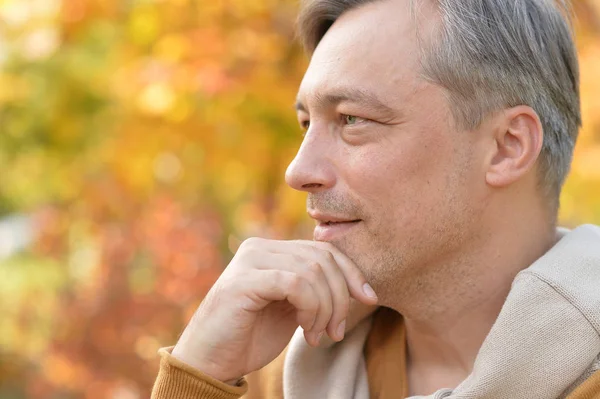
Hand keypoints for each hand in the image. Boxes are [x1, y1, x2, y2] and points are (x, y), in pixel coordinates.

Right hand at [170, 238, 377, 383]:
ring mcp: (249, 261)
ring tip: (317, 335)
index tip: (369, 299)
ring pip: (312, 271)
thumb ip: (314, 290)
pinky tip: (305, 330)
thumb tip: (359, 285)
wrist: (209, 362)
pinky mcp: (243, 280)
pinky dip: (311, 308)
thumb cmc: (250, 337)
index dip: (351, 273)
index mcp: (271, 250)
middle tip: (336, 331)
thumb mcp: (292, 309)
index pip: (323, 250)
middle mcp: (259, 247)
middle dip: (341, 297)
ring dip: (326, 308)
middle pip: (322, 258)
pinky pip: (295, 283)